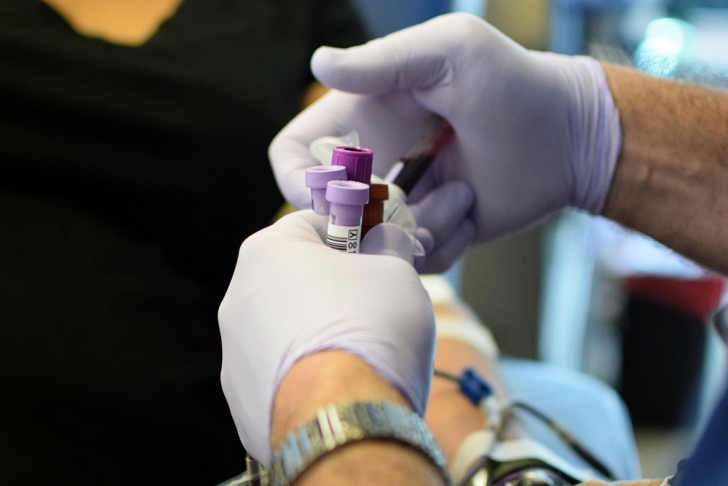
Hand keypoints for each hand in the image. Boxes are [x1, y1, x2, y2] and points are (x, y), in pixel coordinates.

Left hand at [218, 211, 435, 464]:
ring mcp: (233, 353)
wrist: (345, 419)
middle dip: (335, 286)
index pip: (314, 224)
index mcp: (268, 251)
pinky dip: (306, 375)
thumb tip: (388, 241)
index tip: (379, 250)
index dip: (354, 233)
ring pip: (287, 329)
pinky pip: (280, 374)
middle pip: (296, 278)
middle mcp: (238, 297)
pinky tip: (338, 387)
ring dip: (318, 332)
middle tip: (375, 304)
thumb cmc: (370, 331)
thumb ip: (389, 248)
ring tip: (360, 354)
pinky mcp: (241, 399)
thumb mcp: (398, 272)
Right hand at [269, 13, 620, 270]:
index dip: (298, 180)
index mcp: (363, 120)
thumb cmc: (514, 82)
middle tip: (411, 201)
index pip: (295, 155)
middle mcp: (374, 164)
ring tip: (464, 193)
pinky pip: (413, 262)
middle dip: (360, 219)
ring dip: (417, 229)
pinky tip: (473, 209)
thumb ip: (383, 62)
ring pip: (372, 245)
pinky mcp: (433, 233)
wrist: (571, 135)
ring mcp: (403, 204)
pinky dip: (442, 244)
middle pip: (326, 212)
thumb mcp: (450, 52)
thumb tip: (319, 63)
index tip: (335, 192)